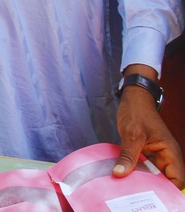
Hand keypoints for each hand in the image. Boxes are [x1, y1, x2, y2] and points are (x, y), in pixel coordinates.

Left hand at [113, 66, 184, 187]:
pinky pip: (143, 168)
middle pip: (165, 181)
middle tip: (137, 197)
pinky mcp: (145, 153)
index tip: (155, 198)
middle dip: (154, 190)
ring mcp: (155, 155)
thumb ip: (128, 154)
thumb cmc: (137, 112)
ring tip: (129, 191)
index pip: (177, 179)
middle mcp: (166, 156)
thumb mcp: (132, 133)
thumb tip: (120, 174)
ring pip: (153, 176)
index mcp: (170, 153)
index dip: (169, 192)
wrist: (133, 98)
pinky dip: (135, 173)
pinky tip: (124, 179)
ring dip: (142, 182)